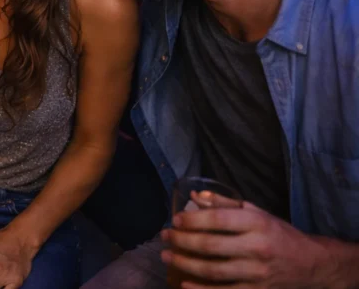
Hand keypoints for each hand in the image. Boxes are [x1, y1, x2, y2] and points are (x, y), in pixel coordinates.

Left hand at [162, 195, 334, 287]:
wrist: (311, 264)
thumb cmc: (278, 234)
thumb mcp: (256, 213)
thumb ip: (225, 204)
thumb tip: (193, 197)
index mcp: (257, 223)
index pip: (218, 220)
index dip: (192, 220)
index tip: (175, 219)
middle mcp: (257, 248)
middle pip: (211, 246)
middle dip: (182, 241)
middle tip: (164, 237)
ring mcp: (257, 273)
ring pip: (214, 271)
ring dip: (185, 264)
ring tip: (167, 257)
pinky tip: (185, 284)